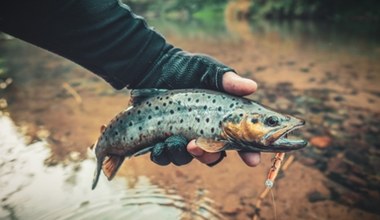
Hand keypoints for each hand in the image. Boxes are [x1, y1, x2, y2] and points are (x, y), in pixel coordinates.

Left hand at [142, 48, 259, 166]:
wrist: (153, 68)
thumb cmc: (186, 67)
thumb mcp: (208, 70)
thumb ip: (228, 80)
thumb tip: (252, 87)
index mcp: (221, 120)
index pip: (240, 141)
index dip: (249, 153)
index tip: (252, 160)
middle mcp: (204, 133)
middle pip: (213, 155)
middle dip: (208, 156)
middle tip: (200, 147)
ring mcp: (182, 139)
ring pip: (188, 158)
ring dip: (183, 154)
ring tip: (175, 140)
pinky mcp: (161, 141)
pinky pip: (164, 157)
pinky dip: (163, 154)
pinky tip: (159, 143)